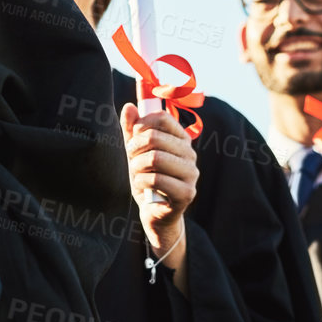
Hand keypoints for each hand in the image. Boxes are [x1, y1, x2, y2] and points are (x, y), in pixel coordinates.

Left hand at [120, 104, 198, 275]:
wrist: (154, 213)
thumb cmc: (146, 179)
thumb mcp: (136, 153)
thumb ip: (132, 131)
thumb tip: (129, 107)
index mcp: (181, 140)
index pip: (163, 118)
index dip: (142, 123)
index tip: (133, 136)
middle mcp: (190, 154)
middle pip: (155, 137)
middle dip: (134, 148)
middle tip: (131, 158)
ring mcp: (191, 174)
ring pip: (155, 158)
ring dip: (137, 166)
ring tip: (136, 173)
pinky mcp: (187, 193)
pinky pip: (156, 179)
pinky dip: (141, 182)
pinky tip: (142, 186)